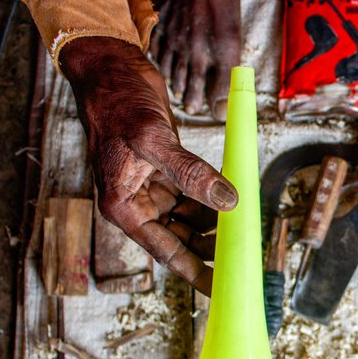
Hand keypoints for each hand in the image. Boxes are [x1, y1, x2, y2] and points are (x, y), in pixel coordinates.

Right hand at [60, 36, 236, 295]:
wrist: (112, 69)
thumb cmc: (119, 103)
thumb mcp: (154, 140)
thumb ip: (191, 173)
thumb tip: (228, 201)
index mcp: (123, 207)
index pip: (164, 250)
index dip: (193, 271)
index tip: (219, 289)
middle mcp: (136, 203)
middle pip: (180, 239)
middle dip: (210, 248)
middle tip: (243, 257)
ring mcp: (152, 188)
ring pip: (190, 218)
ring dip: (215, 225)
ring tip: (245, 233)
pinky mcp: (166, 171)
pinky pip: (194, 195)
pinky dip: (213, 200)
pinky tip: (235, 204)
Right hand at [150, 0, 240, 119]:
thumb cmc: (223, 11)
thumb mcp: (231, 48)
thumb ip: (224, 81)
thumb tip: (221, 112)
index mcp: (199, 59)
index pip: (197, 88)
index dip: (197, 100)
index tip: (195, 110)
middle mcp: (182, 51)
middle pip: (181, 77)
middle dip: (184, 92)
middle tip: (185, 103)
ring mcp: (170, 36)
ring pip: (167, 63)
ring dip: (171, 77)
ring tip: (175, 87)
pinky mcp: (163, 22)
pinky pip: (156, 45)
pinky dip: (157, 56)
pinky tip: (160, 62)